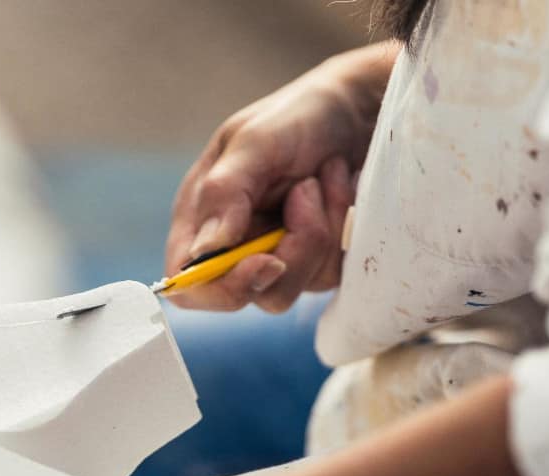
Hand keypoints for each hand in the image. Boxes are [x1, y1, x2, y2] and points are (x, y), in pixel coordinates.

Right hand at [166, 44, 396, 311]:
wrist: (359, 108)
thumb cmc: (297, 116)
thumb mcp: (255, 141)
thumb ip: (224, 192)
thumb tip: (203, 251)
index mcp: (200, 220)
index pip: (189, 285)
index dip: (218, 289)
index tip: (264, 262)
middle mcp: (233, 246)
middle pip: (248, 294)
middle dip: (290, 248)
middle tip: (305, 191)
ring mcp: (275, 257)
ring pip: (292, 288)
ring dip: (319, 228)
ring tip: (322, 177)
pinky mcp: (313, 262)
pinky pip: (328, 275)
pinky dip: (340, 227)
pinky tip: (338, 186)